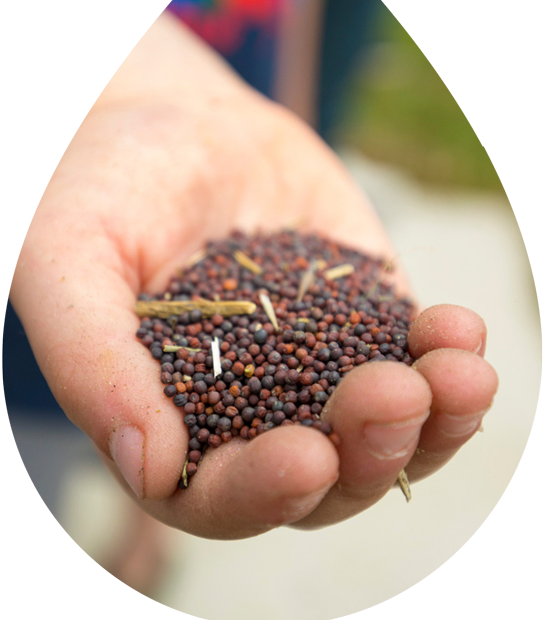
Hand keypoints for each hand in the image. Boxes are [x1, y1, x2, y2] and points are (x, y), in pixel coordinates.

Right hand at [4, 93, 497, 536]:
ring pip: (389, 436)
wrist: (180, 122)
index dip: (264, 491)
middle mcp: (254, 414)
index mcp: (176, 425)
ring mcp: (319, 370)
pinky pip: (419, 362)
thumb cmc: (109, 190)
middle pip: (325, 482)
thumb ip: (89, 359)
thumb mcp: (64, 257)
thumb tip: (149, 467)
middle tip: (392, 395)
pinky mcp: (367, 321)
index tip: (305, 456)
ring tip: (461, 373)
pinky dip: (449, 359)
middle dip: (368, 453)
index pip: (222, 497)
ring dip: (435, 422)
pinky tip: (460, 330)